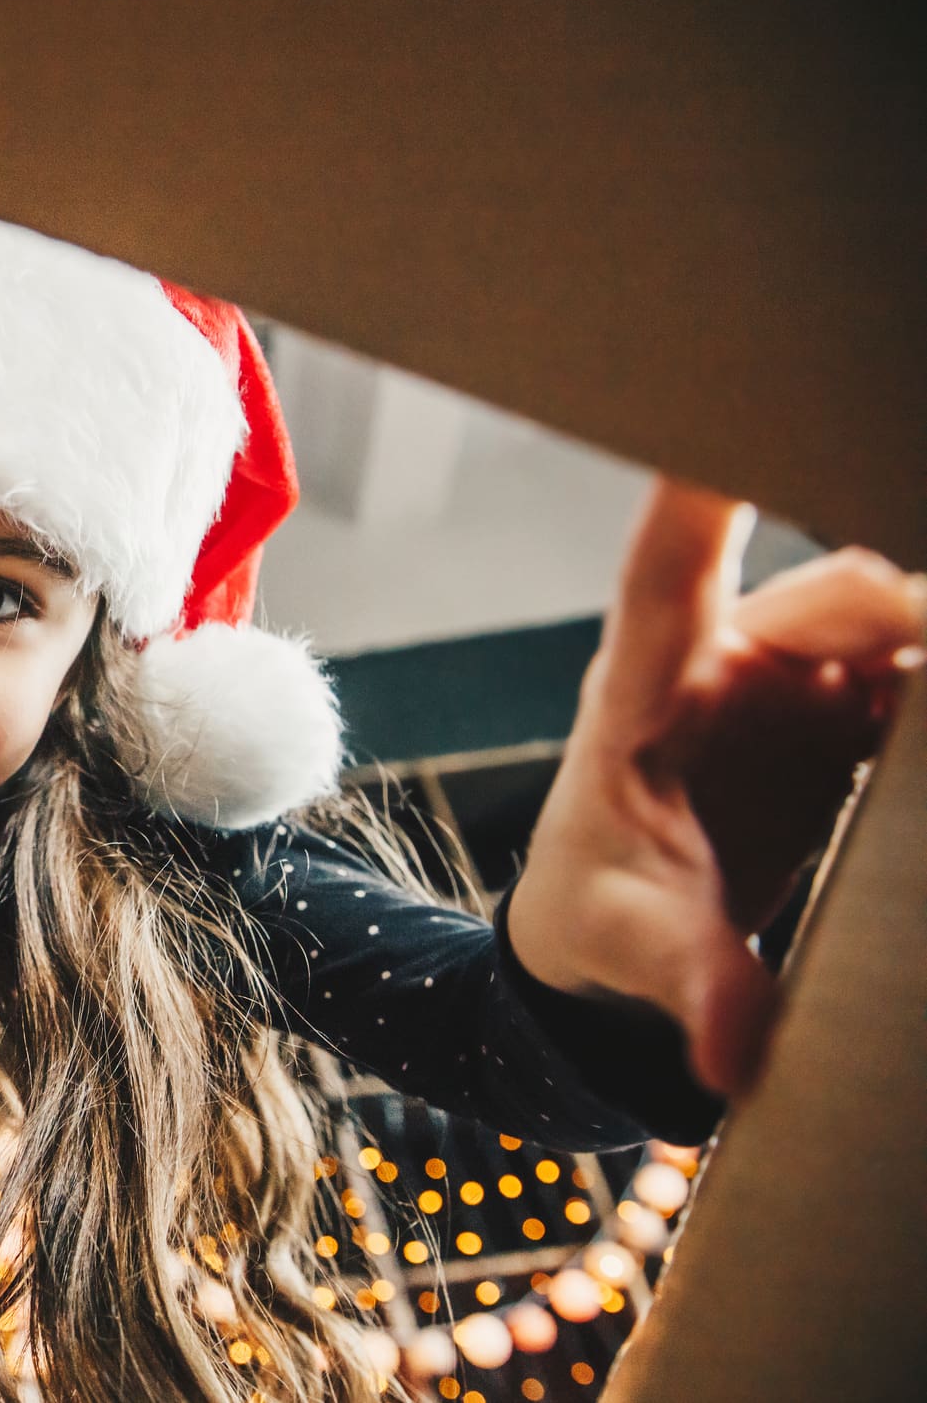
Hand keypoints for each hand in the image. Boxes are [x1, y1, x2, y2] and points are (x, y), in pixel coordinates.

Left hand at [508, 478, 925, 1096]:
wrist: (610, 939)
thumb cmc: (591, 918)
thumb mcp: (626, 946)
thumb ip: (687, 985)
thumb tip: (731, 1058)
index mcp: (645, 691)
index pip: (669, 574)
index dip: (699, 494)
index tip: (724, 428)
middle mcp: (729, 663)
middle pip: (842, 597)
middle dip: (915, 606)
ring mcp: (796, 684)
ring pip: (899, 626)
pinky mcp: (849, 719)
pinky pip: (921, 678)